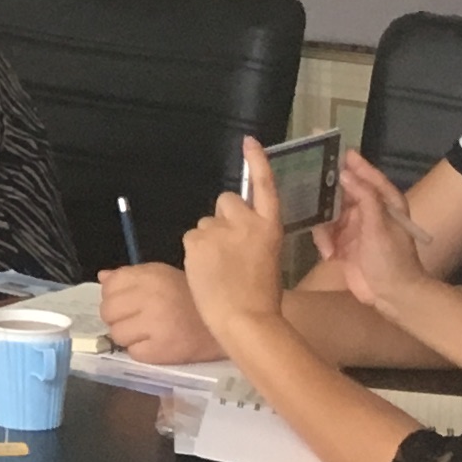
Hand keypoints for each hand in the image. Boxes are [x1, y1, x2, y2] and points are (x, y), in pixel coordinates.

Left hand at [95, 262, 222, 367]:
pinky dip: (141, 352)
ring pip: (117, 334)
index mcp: (150, 276)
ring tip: (148, 333)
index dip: (114, 296)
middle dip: (118, 317)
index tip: (128, 302)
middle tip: (136, 320)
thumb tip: (102, 278)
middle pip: (108, 311)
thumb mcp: (163, 276)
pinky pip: (133, 353)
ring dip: (128, 336)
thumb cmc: (195, 297)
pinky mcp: (161, 351)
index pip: (109, 286)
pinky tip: (157, 345)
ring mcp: (155, 325)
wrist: (231, 322)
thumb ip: (131, 277)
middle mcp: (150, 297)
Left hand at [178, 140, 288, 339]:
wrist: (246, 319)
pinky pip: (191, 239)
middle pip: (225, 202)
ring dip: (208, 239)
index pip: (264, 186)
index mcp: (270, 227)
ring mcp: (219, 230)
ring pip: (204, 224)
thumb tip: (234, 234)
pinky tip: (206, 272)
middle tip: (227, 248)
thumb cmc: (261, 298)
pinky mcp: (197, 241)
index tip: (249, 142)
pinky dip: (196, 252)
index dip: (257, 162)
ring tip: (219, 269)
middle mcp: (245, 222)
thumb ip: (253, 239)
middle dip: (223, 219)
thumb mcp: (268, 259)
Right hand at [319, 153, 429, 311]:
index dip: (356, 164)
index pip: (369, 177)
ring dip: (325, 229)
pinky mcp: (343, 246)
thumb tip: (346, 173)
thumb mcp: (379, 226)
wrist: (392, 296)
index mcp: (385, 204)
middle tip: (309, 185)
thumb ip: (364, 197)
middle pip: (343, 194)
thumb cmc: (392, 259)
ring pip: (329, 215)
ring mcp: (355, 229)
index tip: (338, 149)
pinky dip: (324, 243)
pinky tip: (328, 255)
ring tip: (327, 244)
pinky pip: (325, 235)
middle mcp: (369, 212)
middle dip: (327, 195)